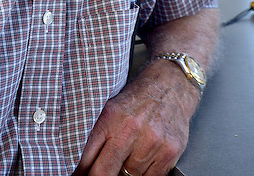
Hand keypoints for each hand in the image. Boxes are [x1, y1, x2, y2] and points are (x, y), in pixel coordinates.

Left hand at [71, 60, 199, 175]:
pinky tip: (139, 163)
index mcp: (111, 117)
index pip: (88, 156)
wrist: (171, 86)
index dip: (82, 172)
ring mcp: (151, 142)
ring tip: (124, 161)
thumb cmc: (137, 98)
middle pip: (105, 171)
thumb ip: (97, 134)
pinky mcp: (169, 152)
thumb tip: (83, 165)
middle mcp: (130, 129)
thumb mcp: (110, 109)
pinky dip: (142, 175)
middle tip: (97, 175)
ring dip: (123, 173)